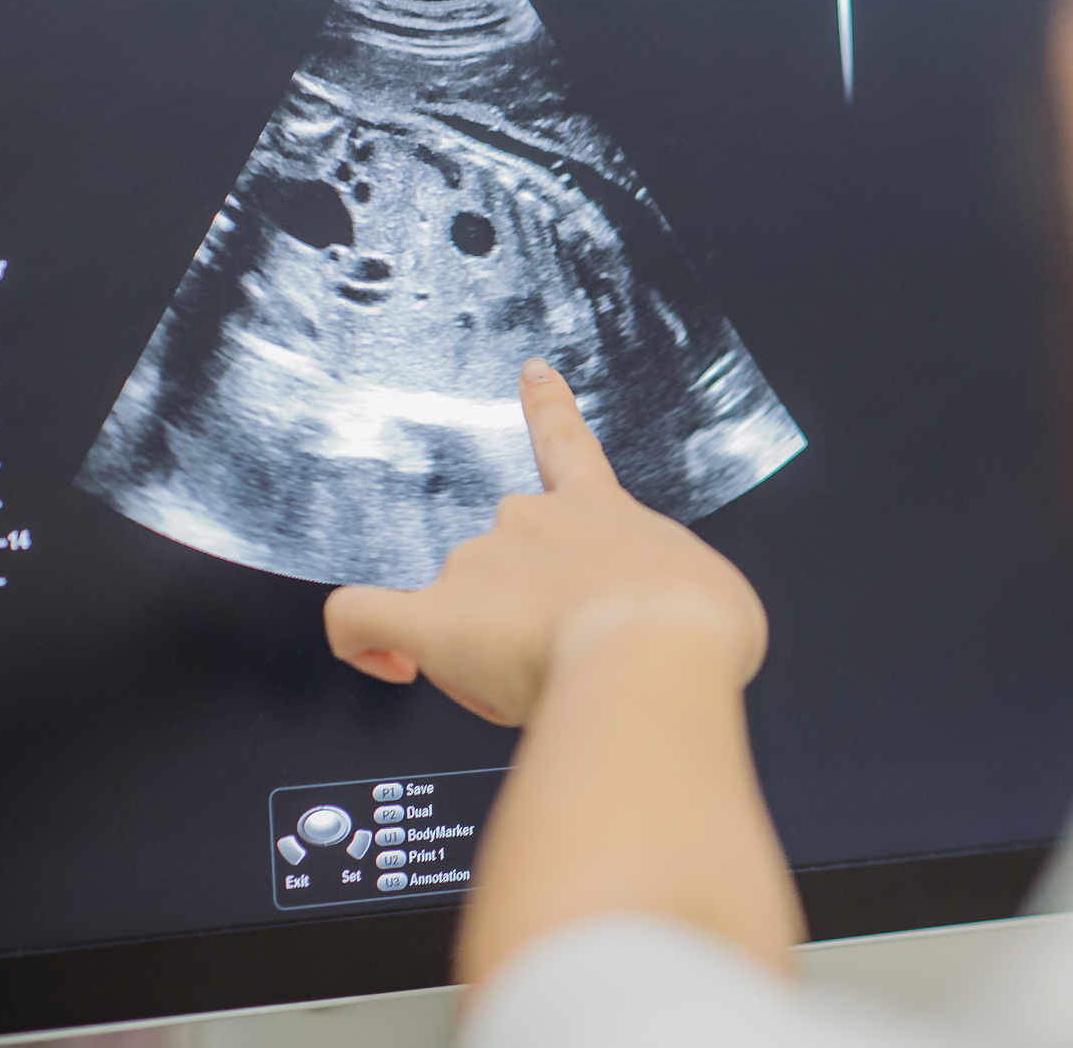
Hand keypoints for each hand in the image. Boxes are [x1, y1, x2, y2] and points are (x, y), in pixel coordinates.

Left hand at [322, 358, 768, 725]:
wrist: (654, 651)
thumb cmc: (692, 629)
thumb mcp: (709, 598)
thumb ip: (670, 599)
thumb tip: (660, 627)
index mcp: (599, 512)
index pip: (566, 448)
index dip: (547, 409)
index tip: (532, 376)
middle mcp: (527, 523)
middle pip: (504, 562)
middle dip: (525, 619)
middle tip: (568, 669)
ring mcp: (476, 566)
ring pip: (457, 612)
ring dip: (487, 655)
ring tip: (538, 697)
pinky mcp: (435, 618)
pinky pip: (363, 618)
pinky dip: (363, 642)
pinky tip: (387, 663)